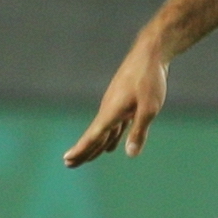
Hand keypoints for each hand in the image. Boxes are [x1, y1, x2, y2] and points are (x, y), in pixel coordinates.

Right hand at [64, 43, 170, 166]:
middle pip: (94, 136)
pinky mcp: (123, 101)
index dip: (80, 149)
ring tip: (87, 159)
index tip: (67, 160)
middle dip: (83, 151)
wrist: (150, 53)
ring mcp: (115, 105)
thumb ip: (139, 132)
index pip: (92, 136)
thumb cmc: (149, 79)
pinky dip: (111, 137)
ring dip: (96, 146)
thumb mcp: (149, 109)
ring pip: (104, 131)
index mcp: (111, 112)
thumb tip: (130, 154)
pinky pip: (114, 125)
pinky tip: (112, 146)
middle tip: (69, 165)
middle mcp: (109, 109)